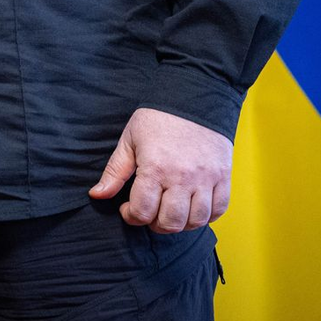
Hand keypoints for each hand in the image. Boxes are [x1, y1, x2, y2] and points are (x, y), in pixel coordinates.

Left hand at [90, 107, 232, 233]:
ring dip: (180, 224)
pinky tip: (192, 207)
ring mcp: (206, 179)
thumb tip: (97, 195)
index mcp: (155, 167)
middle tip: (148, 213)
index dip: (131, 216)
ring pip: (195, 221)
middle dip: (154, 224)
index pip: (142, 211)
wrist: (192, 96)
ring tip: (169, 212)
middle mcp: (182, 177)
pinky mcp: (223, 176)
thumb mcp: (130, 140)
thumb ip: (115, 171)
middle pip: (170, 222)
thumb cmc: (157, 118)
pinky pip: (219, 210)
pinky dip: (206, 216)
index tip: (128, 209)